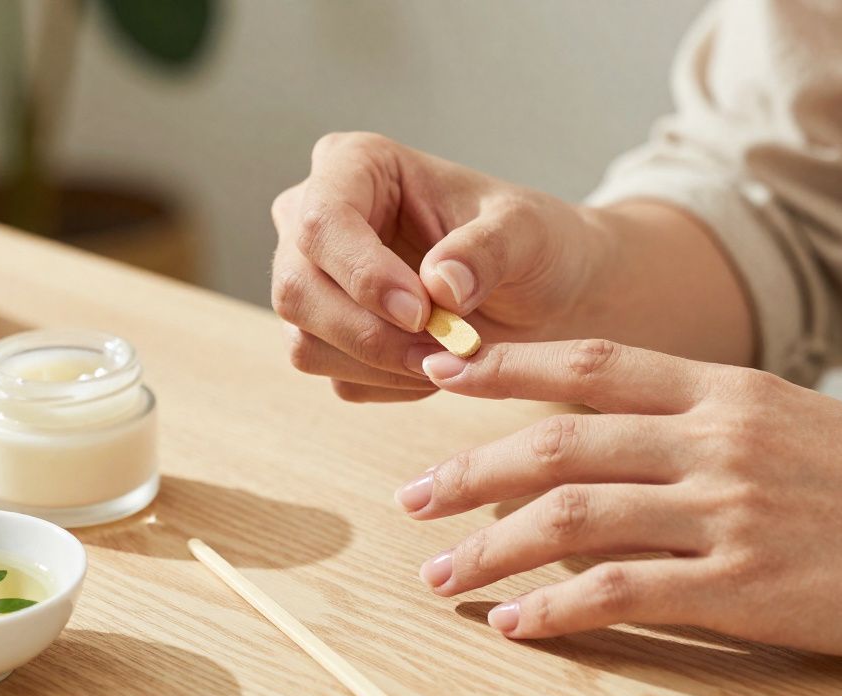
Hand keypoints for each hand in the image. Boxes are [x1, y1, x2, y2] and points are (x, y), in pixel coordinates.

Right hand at [270, 132, 607, 402]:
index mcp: (355, 165)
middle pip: (297, 289)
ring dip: (382, 364)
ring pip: (305, 342)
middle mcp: (315, 219)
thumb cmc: (532, 242)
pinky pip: (338, 377)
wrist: (544, 289)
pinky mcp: (328, 336)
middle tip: (445, 348)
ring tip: (451, 354)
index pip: (321, 220)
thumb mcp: (526, 232)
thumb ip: (487, 250)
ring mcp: (314, 281)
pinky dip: (393, 384)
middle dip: (370, 332)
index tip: (422, 313)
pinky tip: (438, 363)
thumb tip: (441, 286)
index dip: (363, 275)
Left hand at [395, 339, 841, 663]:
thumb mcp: (791, 420)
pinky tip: (516, 625)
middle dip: (469, 469)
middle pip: (557, 443)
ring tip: (441, 575)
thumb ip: (701, 420)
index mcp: (725, 390)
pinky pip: (622, 593)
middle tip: (414, 497)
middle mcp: (714, 439)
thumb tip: (613, 439)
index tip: (440, 375)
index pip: (590, 364)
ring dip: (490, 549)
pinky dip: (555, 611)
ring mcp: (727, 511)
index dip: (505, 367)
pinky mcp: (745, 587)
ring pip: (570, 519)